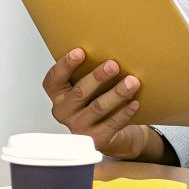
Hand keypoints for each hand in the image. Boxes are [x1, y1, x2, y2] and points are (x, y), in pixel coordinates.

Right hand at [41, 48, 163, 161]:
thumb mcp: (87, 88)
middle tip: (113, 65)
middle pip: (79, 93)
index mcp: (58, 96)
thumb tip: (108, 48)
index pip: (54, 80)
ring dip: (116, 93)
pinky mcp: (97, 140)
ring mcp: (79, 128)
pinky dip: (124, 112)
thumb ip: (87, 73)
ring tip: (132, 82)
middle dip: (97, 77)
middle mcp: (64, 112)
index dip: (65, 65)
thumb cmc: (97, 102)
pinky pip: (112, 124)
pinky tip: (134, 102)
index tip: (79, 52)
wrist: (112, 136)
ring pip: (98, 108)